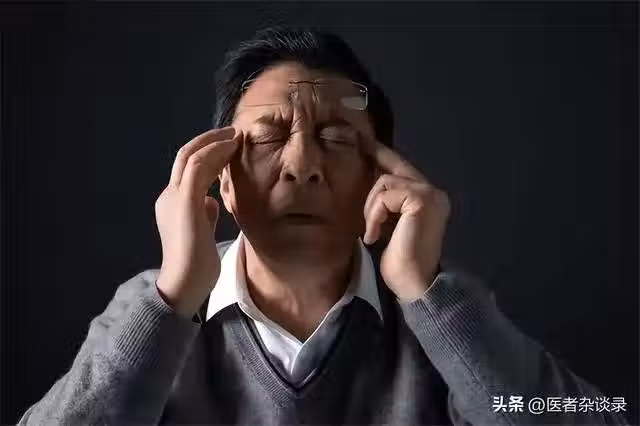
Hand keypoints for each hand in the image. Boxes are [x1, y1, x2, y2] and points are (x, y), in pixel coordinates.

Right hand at [155, 126, 240, 316]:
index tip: (229, 147)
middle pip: (185, 156)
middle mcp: (169, 195)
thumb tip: (211, 202)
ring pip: (190, 155)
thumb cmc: (196, 266)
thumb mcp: (202, 234)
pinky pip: (198, 166)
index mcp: (172, 203)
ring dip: (214, 142)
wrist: (184, 284)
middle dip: (209, 141)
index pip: (187, 170)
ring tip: (235, 136)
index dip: (208, 155)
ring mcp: (174, 197)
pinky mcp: (185, 201)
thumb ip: (204, 215)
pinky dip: (214, 152)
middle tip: (233, 133)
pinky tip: (231, 147)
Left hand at [362, 138, 450, 301]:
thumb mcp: (391, 224)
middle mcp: (433, 192)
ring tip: (372, 232)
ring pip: (385, 182)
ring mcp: (430, 194)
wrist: (414, 283)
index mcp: (428, 198)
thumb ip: (388, 202)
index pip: (402, 168)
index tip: (364, 141)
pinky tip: (374, 235)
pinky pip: (385, 194)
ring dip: (371, 208)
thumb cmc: (400, 260)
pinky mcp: (420, 200)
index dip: (383, 154)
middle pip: (393, 170)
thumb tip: (370, 180)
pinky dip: (374, 214)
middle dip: (373, 183)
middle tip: (362, 192)